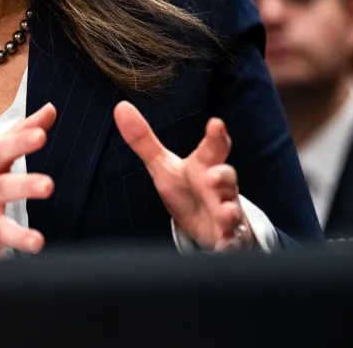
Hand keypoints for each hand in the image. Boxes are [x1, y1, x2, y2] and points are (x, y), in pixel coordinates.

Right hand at [0, 103, 55, 258]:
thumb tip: (50, 110)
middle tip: (47, 186)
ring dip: (19, 236)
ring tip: (36, 242)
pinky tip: (16, 261)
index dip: (22, 141)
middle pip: (4, 187)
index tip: (40, 135)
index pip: (3, 148)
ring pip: (1, 229)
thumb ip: (21, 132)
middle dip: (26, 186)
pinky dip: (5, 257)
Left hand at [113, 101, 253, 251]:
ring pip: (232, 211)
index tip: (216, 124)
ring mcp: (227, 214)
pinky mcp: (228, 239)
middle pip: (227, 178)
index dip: (216, 136)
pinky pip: (231, 241)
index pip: (213, 148)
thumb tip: (120, 107)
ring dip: (229, 212)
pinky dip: (229, 244)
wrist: (209, 226)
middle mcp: (220, 188)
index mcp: (204, 166)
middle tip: (213, 175)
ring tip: (226, 212)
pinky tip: (225, 245)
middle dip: (223, 176)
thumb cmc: (187, 190)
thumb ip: (143, 139)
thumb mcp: (162, 166)